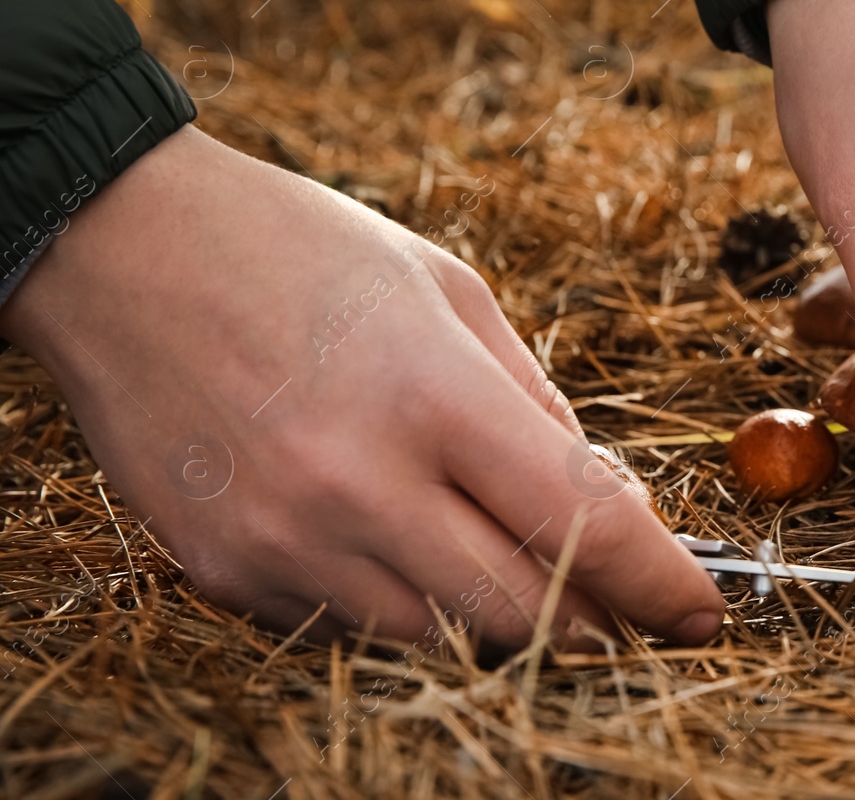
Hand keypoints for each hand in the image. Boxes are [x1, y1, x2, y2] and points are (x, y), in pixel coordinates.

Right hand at [0, 127, 723, 647]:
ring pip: (440, 639)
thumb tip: (603, 502)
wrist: (118, 248)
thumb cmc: (301, 248)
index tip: (701, 611)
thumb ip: (535, 404)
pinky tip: (416, 559)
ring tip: (532, 583)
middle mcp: (358, 484)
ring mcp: (285, 540)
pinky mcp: (226, 571)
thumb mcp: (450, 290)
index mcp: (432, 393)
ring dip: (505, 625)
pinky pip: (350, 629)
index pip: (582, 524)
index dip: (659, 584)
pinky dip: (408, 610)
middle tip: (628, 614)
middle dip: (594, 624)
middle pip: (521, 611)